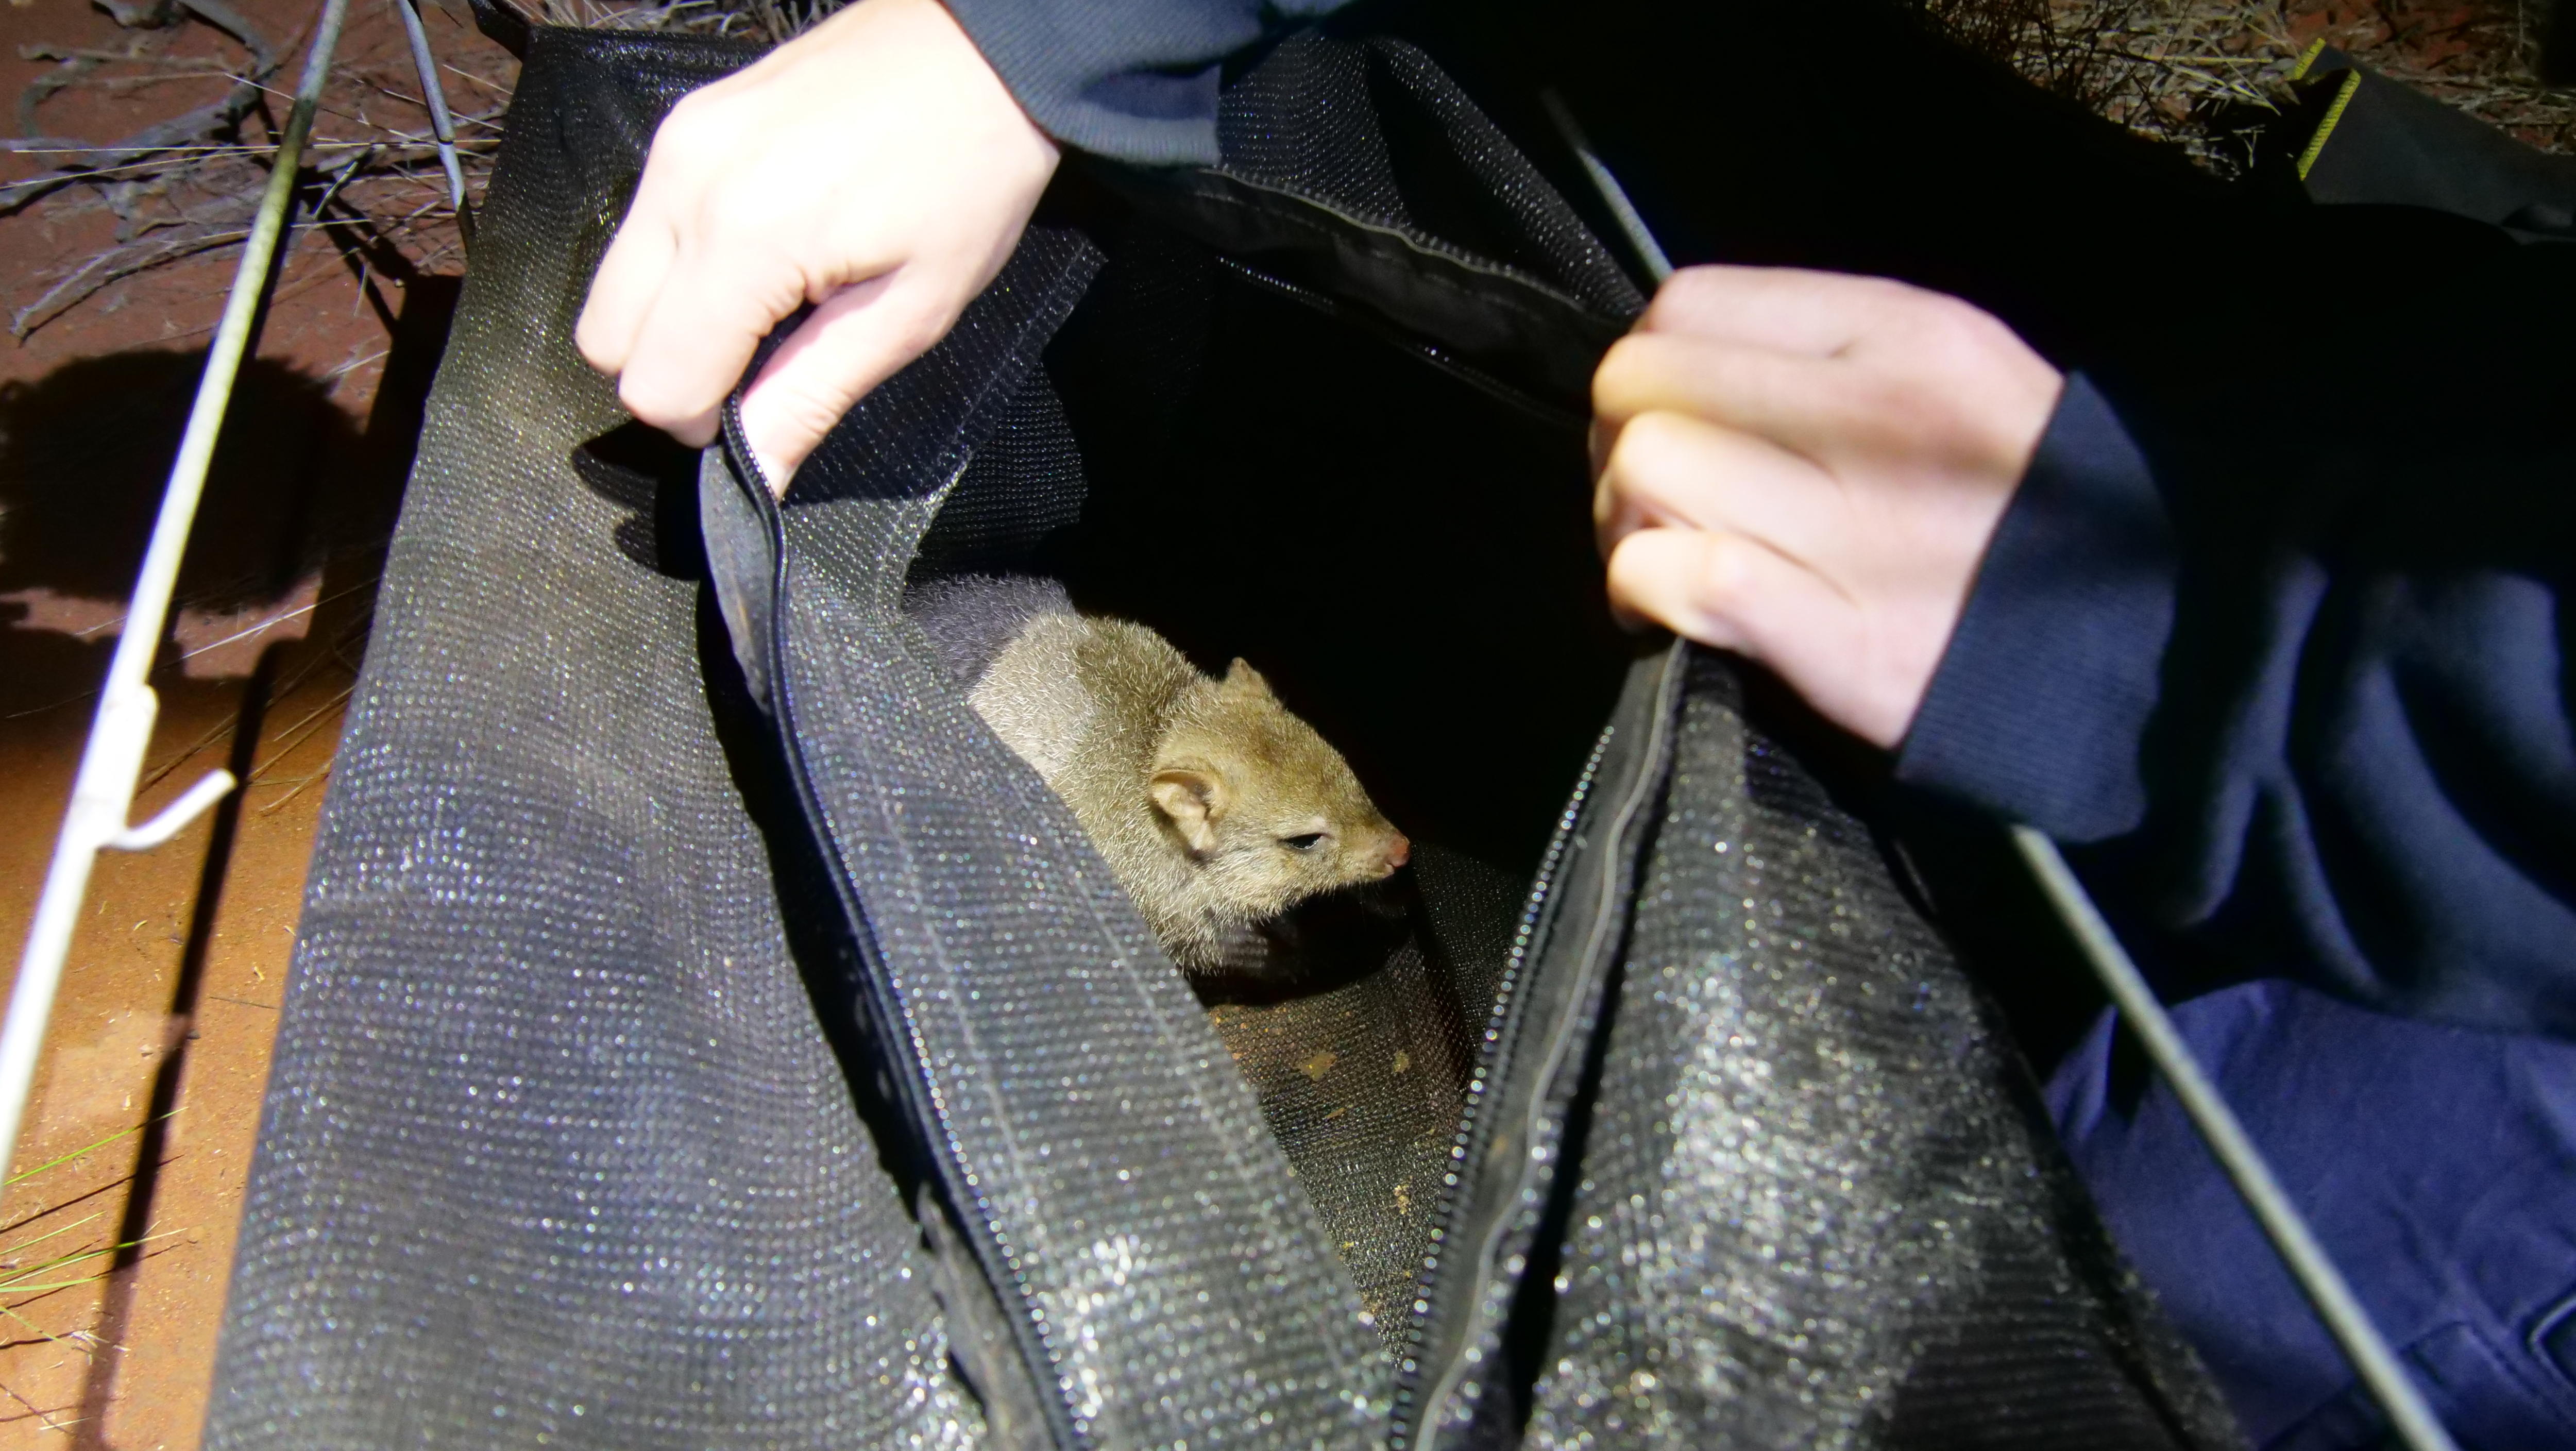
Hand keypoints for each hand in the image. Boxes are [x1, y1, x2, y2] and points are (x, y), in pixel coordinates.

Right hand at [576, 0, 1059, 487]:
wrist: (985, 48)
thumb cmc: (969, 171)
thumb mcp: (911, 310)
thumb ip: (813, 397)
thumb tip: (757, 477)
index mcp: (742, 237)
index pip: (655, 383)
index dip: (704, 425)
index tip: (763, 411)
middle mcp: (684, 183)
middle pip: (605, 340)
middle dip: (671, 376)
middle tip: (762, 367)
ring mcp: (675, 143)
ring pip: (615, 283)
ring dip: (673, 320)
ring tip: (770, 307)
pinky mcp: (685, 122)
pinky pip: (643, 226)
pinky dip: (681, 265)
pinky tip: (764, 256)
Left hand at [1592, 265, 2062, 748]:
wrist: (2140, 639)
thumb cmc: (2023, 506)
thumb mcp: (1951, 375)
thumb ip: (1822, 356)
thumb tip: (1684, 371)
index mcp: (1900, 334)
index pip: (1689, 305)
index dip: (1650, 365)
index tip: (1672, 418)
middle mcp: (1874, 415)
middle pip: (1642, 385)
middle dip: (1617, 443)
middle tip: (1653, 499)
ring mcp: (1855, 529)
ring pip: (1645, 472)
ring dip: (1622, 522)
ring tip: (1665, 556)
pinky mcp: (1839, 638)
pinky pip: (1677, 574)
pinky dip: (1646, 590)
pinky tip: (1668, 612)